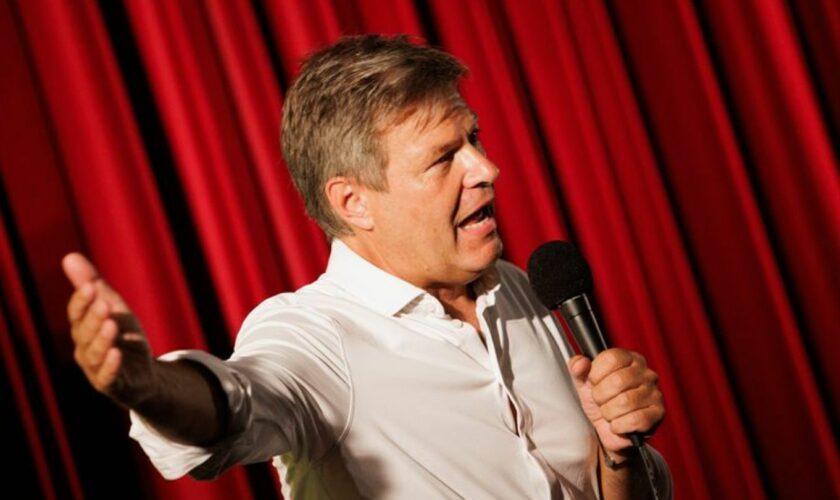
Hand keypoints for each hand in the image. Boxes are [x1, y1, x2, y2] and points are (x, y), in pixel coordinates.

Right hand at [62, 253, 155, 407]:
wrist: (144, 374)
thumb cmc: (124, 337)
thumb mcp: (113, 307)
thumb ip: (92, 285)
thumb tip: (69, 256)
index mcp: (83, 328)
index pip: (76, 313)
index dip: (82, 301)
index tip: (90, 286)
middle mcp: (84, 348)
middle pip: (84, 332)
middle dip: (93, 318)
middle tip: (104, 304)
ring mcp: (96, 368)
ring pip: (94, 354)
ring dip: (102, 339)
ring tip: (112, 325)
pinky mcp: (112, 384)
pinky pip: (108, 377)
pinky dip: (111, 366)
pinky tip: (116, 354)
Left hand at [568, 348, 663, 458]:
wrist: (607, 431)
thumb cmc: (600, 402)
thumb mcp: (583, 382)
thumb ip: (577, 368)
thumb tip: (580, 363)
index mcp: (630, 359)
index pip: (612, 358)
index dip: (596, 373)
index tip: (594, 382)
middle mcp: (646, 373)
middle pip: (618, 380)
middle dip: (601, 396)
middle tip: (600, 402)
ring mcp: (654, 393)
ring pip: (625, 402)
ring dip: (609, 412)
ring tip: (609, 413)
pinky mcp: (657, 414)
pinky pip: (635, 420)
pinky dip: (619, 425)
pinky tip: (617, 424)